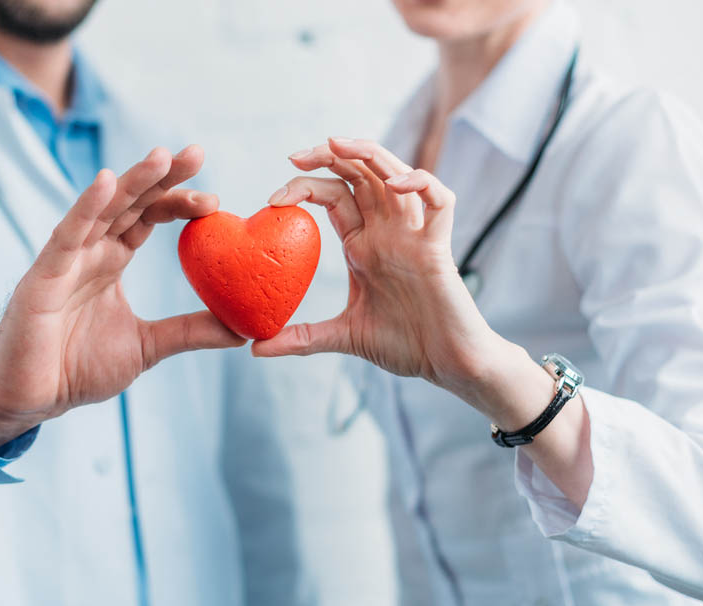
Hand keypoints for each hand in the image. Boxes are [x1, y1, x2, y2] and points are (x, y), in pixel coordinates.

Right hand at [0, 145, 244, 448]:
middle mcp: (90, 251)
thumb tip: (242, 329)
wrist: (32, 400)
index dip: (178, 202)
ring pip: (101, 208)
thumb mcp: (148, 346)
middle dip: (163, 177)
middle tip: (197, 153)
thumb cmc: (77, 369)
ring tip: (163, 157)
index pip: (148, 218)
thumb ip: (190, 332)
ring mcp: (65, 259)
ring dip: (132, 181)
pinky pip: (67, 234)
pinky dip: (86, 207)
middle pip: (130, 202)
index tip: (215, 199)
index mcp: (111, 261)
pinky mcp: (43, 276)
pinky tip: (106, 181)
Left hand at [256, 138, 592, 507]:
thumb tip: (255, 349)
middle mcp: (388, 231)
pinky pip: (439, 200)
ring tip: (335, 144)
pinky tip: (394, 184)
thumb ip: (301, 338)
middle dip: (328, 156)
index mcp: (364, 245)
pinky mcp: (439, 247)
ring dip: (367, 153)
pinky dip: (420, 183)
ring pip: (396, 173)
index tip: (273, 198)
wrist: (447, 364)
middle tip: (295, 157)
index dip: (306, 185)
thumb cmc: (405, 345)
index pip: (335, 195)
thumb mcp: (343, 337)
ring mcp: (414, 235)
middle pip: (360, 173)